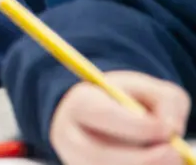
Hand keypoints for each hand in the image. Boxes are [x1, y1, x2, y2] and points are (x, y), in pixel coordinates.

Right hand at [50, 71, 190, 164]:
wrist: (99, 121)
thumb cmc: (125, 103)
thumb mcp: (146, 89)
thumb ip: (165, 100)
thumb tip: (171, 129)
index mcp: (80, 103)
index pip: (104, 114)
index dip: (140, 126)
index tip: (168, 130)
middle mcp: (70, 137)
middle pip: (102, 156)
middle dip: (147, 158)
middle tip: (175, 153)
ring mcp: (76, 163)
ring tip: (161, 153)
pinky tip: (149, 160)